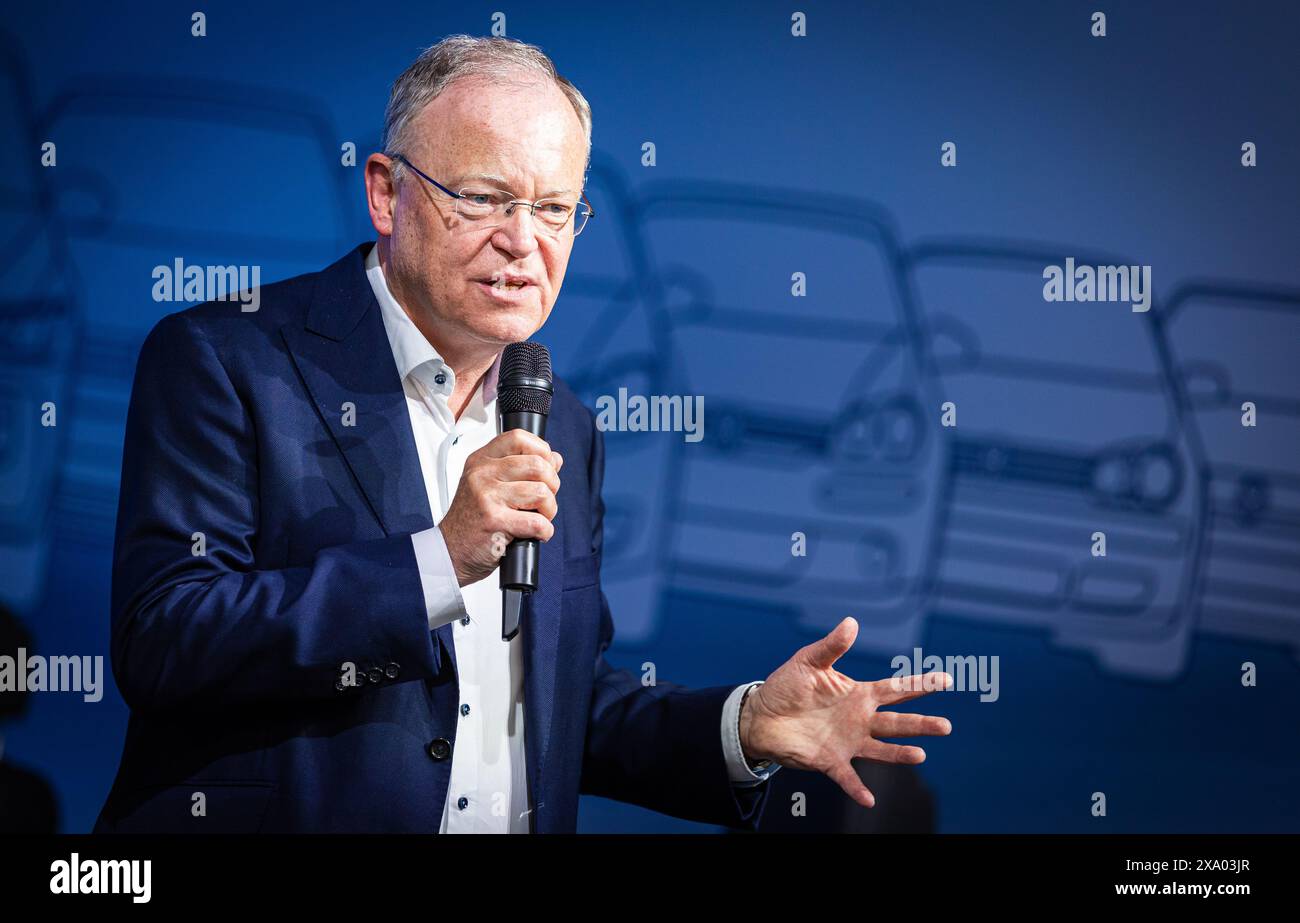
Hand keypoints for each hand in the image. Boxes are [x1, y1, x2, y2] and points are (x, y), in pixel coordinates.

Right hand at [437, 429, 562, 586]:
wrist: (451, 550)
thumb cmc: (473, 519)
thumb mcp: (489, 485)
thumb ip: (521, 469)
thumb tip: (555, 459)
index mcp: (481, 460)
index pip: (518, 437)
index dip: (541, 451)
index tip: (545, 468)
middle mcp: (482, 474)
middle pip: (537, 465)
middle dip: (552, 485)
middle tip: (543, 501)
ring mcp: (487, 496)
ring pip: (541, 492)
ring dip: (549, 510)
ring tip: (538, 518)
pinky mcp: (494, 521)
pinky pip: (537, 522)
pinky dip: (544, 531)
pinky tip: (535, 533)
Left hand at [738, 617, 952, 807]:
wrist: (761, 716)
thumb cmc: (787, 686)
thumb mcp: (809, 661)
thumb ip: (832, 646)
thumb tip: (852, 622)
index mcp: (858, 695)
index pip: (896, 689)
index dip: (920, 685)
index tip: (946, 680)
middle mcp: (859, 720)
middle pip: (897, 722)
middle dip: (921, 724)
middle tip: (946, 726)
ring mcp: (847, 742)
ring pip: (881, 750)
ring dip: (900, 754)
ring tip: (920, 755)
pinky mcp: (830, 761)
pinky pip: (847, 777)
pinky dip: (857, 788)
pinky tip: (869, 799)